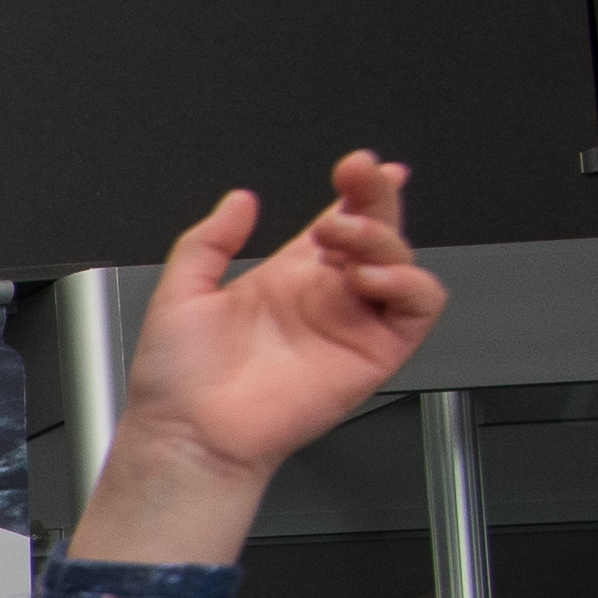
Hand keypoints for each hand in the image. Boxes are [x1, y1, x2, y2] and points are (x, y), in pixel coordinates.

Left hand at [84, 157, 439, 557]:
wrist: (187, 432)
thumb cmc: (178, 379)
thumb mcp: (181, 292)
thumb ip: (209, 241)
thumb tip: (239, 199)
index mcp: (285, 277)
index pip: (338, 222)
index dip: (358, 190)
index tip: (358, 164)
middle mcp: (324, 296)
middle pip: (375, 231)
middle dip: (375, 196)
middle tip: (359, 175)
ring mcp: (352, 322)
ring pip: (402, 262)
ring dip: (384, 236)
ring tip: (342, 235)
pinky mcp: (375, 353)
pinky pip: (418, 309)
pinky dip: (409, 284)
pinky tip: (370, 277)